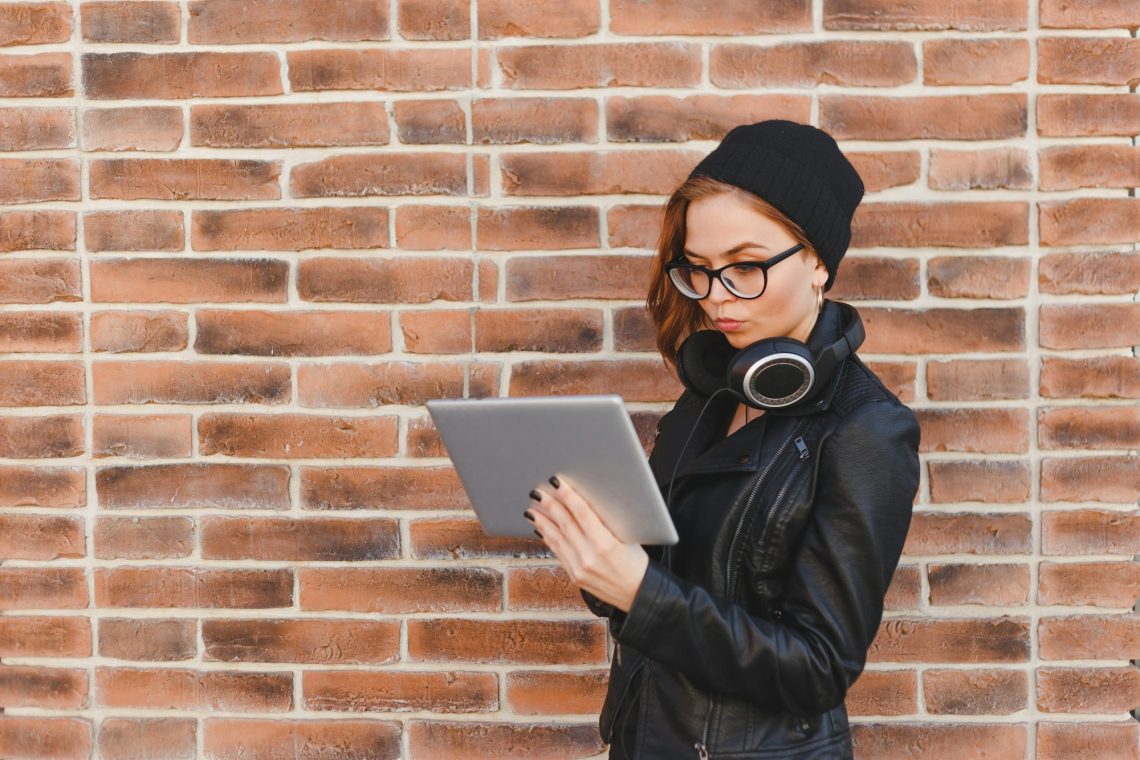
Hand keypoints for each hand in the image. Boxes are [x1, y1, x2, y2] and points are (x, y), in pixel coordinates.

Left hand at [527, 476, 648, 612]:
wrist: (637, 594)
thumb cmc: (636, 562)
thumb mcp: (628, 538)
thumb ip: (606, 522)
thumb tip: (584, 501)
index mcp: (605, 544)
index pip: (581, 513)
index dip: (567, 495)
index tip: (557, 482)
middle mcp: (589, 556)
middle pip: (565, 523)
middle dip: (550, 504)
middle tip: (538, 491)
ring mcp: (579, 568)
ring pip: (556, 538)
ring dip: (542, 521)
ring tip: (532, 508)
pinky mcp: (574, 576)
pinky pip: (558, 552)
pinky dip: (548, 538)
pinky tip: (541, 528)